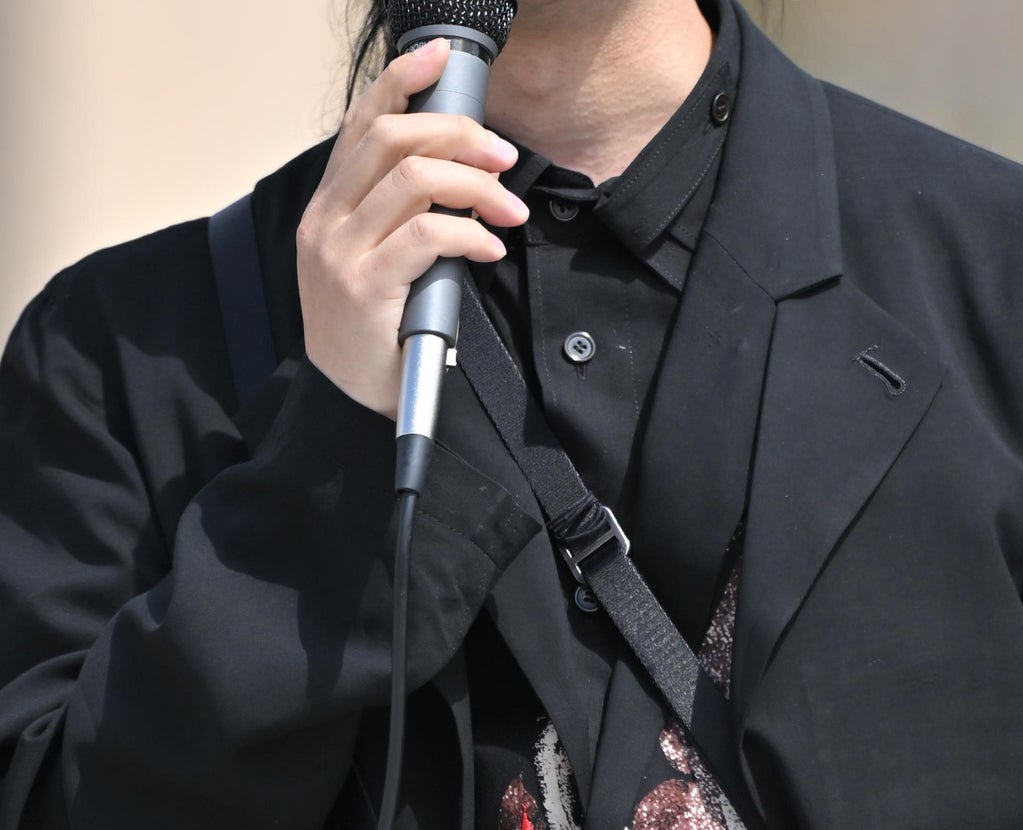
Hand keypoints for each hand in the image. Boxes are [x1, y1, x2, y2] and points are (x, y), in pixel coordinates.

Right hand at [296, 38, 528, 417]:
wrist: (346, 399)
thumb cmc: (375, 329)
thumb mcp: (378, 259)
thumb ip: (401, 214)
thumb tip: (465, 174)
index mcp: (329, 205)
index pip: (361, 125)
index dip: (400, 83)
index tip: (439, 57)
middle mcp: (326, 219)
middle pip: (392, 139)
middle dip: (459, 134)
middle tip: (505, 157)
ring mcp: (339, 252)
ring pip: (412, 179)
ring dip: (475, 185)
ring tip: (509, 208)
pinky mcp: (363, 287)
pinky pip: (426, 235)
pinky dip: (469, 233)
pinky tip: (489, 246)